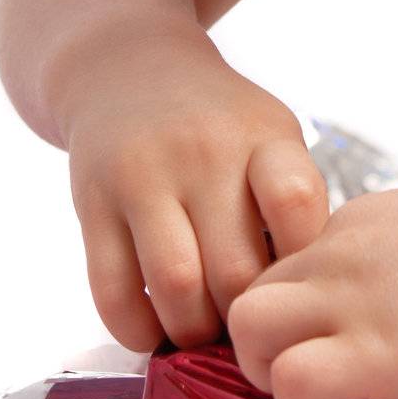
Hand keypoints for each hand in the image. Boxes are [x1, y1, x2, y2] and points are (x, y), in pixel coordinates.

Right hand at [64, 30, 330, 352]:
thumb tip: (305, 301)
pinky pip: (113, 292)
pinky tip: (153, 326)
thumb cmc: (221, 124)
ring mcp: (143, 174)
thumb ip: (293, 204)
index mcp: (263, 136)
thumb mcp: (271, 136)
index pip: (295, 203)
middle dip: (244, 320)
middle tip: (244, 329)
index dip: (300, 264)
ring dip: (192, 331)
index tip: (294, 287)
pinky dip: (137, 330)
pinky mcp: (93, 202)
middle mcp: (204, 151)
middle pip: (236, 269)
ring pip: (176, 287)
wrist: (131, 67)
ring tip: (201, 330)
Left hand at [226, 175, 397, 398]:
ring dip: (266, 368)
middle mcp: (344, 249)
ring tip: (317, 393)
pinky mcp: (378, 350)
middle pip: (248, 287)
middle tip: (307, 371)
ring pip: (246, 325)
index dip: (294, 311)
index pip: (283, 263)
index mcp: (362, 222)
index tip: (327, 339)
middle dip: (260, 341)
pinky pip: (291, 380)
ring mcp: (356, 296)